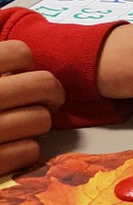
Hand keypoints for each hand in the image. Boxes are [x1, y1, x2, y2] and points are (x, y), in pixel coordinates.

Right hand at [0, 41, 63, 174]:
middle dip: (51, 94)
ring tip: (22, 128)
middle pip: (43, 83)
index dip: (25, 66)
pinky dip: (26, 151)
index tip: (18, 78)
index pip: (18, 53)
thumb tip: (22, 67)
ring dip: (38, 125)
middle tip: (47, 103)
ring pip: (42, 119)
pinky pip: (30, 150)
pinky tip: (10, 151)